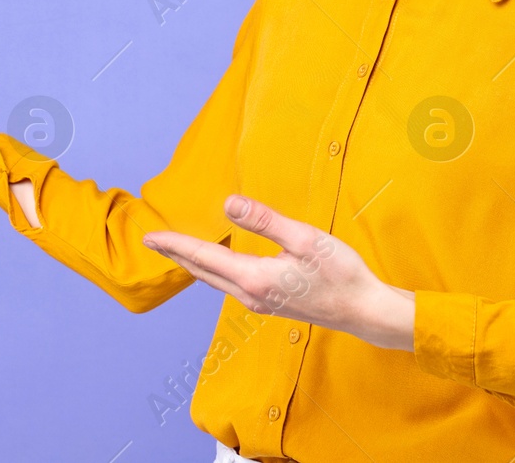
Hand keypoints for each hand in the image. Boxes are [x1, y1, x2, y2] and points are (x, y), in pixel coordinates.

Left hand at [143, 195, 415, 351]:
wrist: (364, 311)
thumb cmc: (340, 273)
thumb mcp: (305, 239)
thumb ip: (265, 221)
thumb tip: (229, 204)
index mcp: (253, 277)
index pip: (203, 257)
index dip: (175, 244)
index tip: (150, 237)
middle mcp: (250, 294)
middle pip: (203, 271)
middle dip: (178, 255)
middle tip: (155, 241)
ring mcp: (260, 302)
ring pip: (216, 280)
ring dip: (196, 263)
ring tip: (180, 249)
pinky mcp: (272, 302)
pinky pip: (231, 284)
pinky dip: (215, 270)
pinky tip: (218, 263)